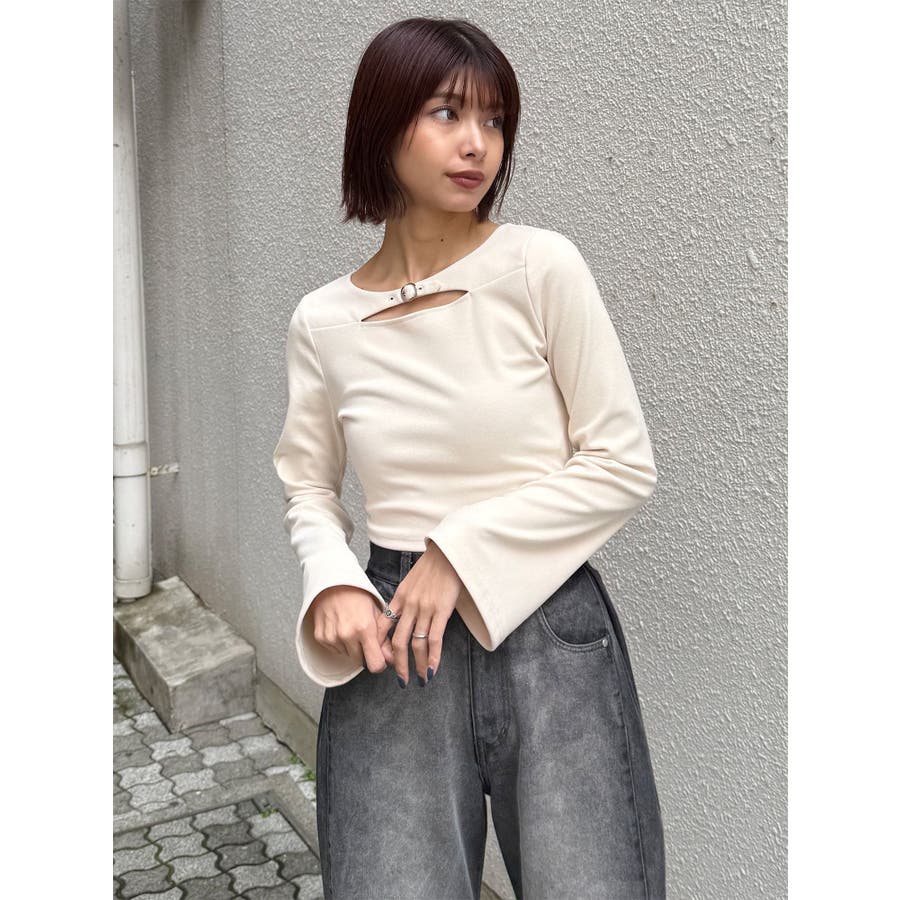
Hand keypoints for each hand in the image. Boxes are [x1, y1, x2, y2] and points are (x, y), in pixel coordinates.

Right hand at [308, 585, 390, 674]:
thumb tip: (391, 660)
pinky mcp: (321, 637)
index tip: (380, 658)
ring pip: (347, 656)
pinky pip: (335, 650)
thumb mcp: (377, 613)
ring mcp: (332, 637)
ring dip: (352, 647)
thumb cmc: (357, 595)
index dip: (380, 664)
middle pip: (361, 661)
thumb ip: (385, 639)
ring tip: (352, 627)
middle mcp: (347, 635)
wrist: (333, 582)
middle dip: (365, 652)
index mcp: (365, 628)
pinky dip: (339, 643)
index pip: (375, 665)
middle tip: (364, 635)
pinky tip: (341, 627)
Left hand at [374, 540, 461, 686]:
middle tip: (402, 680)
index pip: (383, 627)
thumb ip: (406, 598)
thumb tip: (405, 614)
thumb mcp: (411, 580)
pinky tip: (433, 669)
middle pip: (398, 642)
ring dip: (418, 665)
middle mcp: (409, 606)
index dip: (382, 647)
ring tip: (420, 680)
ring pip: (416, 644)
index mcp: (399, 598)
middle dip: (399, 664)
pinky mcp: (441, 610)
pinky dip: (433, 657)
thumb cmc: (432, 565)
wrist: (448, 552)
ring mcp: (424, 609)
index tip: (384, 660)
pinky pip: (435, 639)